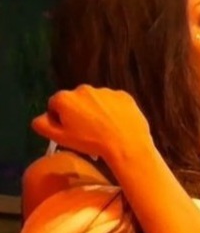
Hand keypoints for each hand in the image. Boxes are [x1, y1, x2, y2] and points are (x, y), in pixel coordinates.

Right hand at [32, 85, 151, 164]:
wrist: (126, 143)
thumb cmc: (90, 142)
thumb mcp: (61, 138)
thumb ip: (43, 125)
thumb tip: (40, 118)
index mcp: (65, 98)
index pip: (55, 105)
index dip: (59, 119)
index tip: (68, 131)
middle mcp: (84, 88)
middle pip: (76, 101)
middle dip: (78, 113)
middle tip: (86, 131)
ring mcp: (105, 90)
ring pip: (95, 100)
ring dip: (96, 111)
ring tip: (103, 129)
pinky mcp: (123, 94)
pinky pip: (113, 102)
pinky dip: (113, 110)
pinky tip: (117, 124)